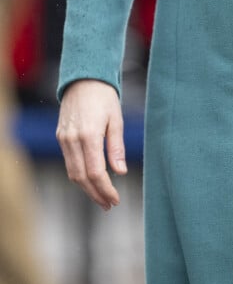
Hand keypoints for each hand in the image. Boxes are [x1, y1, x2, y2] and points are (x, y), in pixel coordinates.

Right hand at [56, 80, 126, 210]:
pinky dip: (79, 175)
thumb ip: (116, 147)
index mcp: (89, 135)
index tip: (115, 199)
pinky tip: (91, 180)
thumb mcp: (116, 119)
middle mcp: (72, 139)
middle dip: (96, 194)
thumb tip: (120, 172)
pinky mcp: (60, 137)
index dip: (105, 189)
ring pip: (72, 173)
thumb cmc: (104, 97)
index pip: (95, 172)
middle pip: (81, 177)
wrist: (83, 78)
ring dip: (86, 188)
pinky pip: (69, 162)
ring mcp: (64, 139)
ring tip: (102, 197)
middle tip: (109, 204)